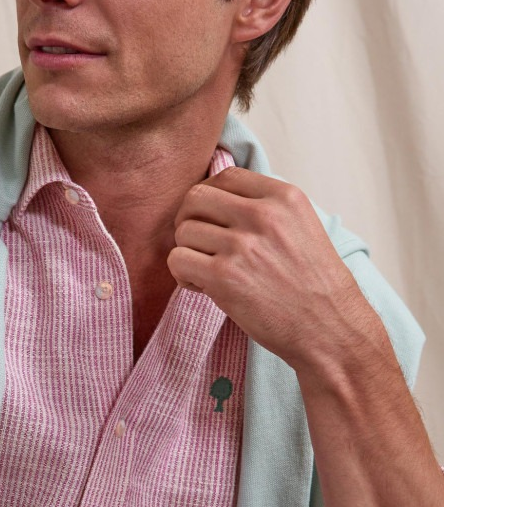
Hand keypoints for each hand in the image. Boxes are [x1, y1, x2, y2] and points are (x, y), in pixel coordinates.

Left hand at [168, 167, 368, 369]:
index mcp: (284, 197)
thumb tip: (217, 201)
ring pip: (183, 231)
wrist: (329, 329)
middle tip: (200, 245)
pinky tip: (202, 287)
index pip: (225, 176)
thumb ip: (265, 209)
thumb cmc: (314, 286)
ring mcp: (242, 244)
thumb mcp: (302, 228)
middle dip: (189, 221)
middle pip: (196, 197)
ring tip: (207, 272)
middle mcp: (263, 215)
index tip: (212, 220)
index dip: (209, 199)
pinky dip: (182, 275)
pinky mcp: (224, 276)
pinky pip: (178, 260)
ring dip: (187, 252)